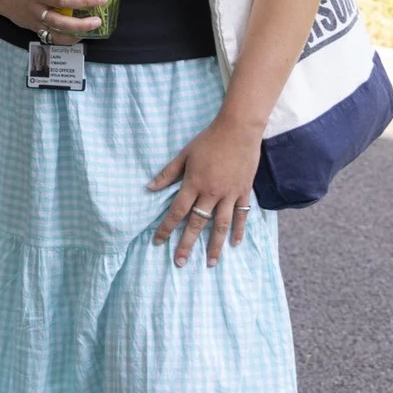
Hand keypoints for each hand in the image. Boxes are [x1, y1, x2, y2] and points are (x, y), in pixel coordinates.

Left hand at [148, 114, 260, 266]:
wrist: (239, 130)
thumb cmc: (208, 140)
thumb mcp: (184, 155)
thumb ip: (168, 174)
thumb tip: (149, 188)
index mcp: (193, 184)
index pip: (176, 212)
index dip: (166, 228)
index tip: (158, 242)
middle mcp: (211, 193)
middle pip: (196, 224)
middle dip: (186, 244)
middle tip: (180, 263)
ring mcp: (229, 194)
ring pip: (220, 225)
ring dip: (214, 246)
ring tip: (210, 263)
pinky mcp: (244, 191)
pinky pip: (241, 215)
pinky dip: (238, 230)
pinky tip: (234, 244)